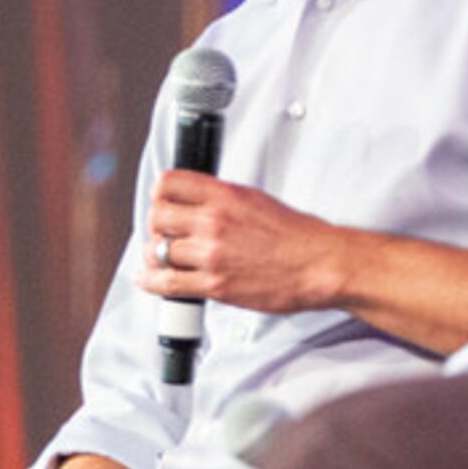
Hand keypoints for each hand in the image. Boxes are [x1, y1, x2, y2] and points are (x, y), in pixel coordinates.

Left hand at [138, 171, 344, 315]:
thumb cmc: (296, 235)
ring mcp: (211, 254)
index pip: (168, 183)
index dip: (159, 194)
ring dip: (155, 255)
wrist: (318, 265)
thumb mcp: (255, 199)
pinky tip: (149, 279)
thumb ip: (221, 198)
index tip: (161, 202)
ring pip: (158, 251)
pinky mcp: (214, 285)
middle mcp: (213, 221)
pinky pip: (167, 283)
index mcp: (224, 195)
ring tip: (161, 258)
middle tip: (162, 233)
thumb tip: (196, 202)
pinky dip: (151, 281)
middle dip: (156, 226)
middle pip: (157, 217)